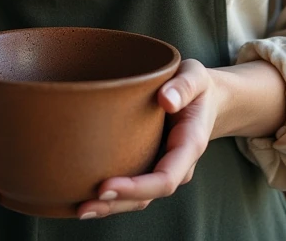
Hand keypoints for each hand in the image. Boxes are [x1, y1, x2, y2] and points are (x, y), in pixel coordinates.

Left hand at [76, 58, 218, 220]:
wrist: (206, 99)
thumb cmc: (197, 87)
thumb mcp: (195, 77)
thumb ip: (184, 86)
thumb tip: (166, 100)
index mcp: (188, 146)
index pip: (165, 179)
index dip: (136, 187)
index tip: (105, 186)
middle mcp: (176, 165)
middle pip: (147, 196)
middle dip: (116, 204)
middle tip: (82, 205)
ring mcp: (161, 166)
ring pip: (137, 197)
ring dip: (110, 205)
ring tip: (79, 207)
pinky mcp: (149, 162)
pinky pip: (132, 185)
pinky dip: (111, 194)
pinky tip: (85, 194)